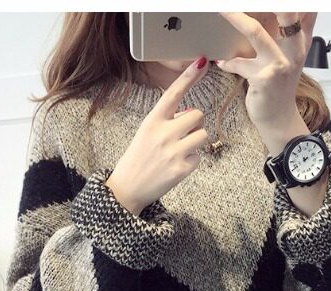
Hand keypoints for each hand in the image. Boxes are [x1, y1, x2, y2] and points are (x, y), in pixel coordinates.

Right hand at [106, 56, 210, 214]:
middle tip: (182, 135)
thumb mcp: (146, 132)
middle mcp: (163, 133)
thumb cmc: (138, 158)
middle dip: (194, 124)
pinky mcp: (181, 169)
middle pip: (197, 115)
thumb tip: (190, 114)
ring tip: (179, 151)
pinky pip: (199, 157)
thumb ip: (167, 121)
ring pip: (202, 135)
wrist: (128, 188)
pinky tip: (177, 166)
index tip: (202, 61)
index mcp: (152, 121)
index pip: (173, 93)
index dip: (189, 77)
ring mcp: (173, 152)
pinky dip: (192, 161)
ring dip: (195, 141)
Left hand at [215, 12, 316, 129]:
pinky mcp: (264, 79)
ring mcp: (280, 65)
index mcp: (301, 41)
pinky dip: (228, 61)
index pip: (308, 9)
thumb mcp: (288, 57)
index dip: (301, 2)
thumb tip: (273, 14)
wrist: (278, 119)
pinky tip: (221, 60)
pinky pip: (239, 63)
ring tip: (221, 9)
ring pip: (256, 33)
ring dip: (235, 17)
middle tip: (236, 3)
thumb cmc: (278, 88)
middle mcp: (294, 50)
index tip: (285, 0)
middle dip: (269, 5)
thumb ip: (287, 33)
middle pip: (288, 12)